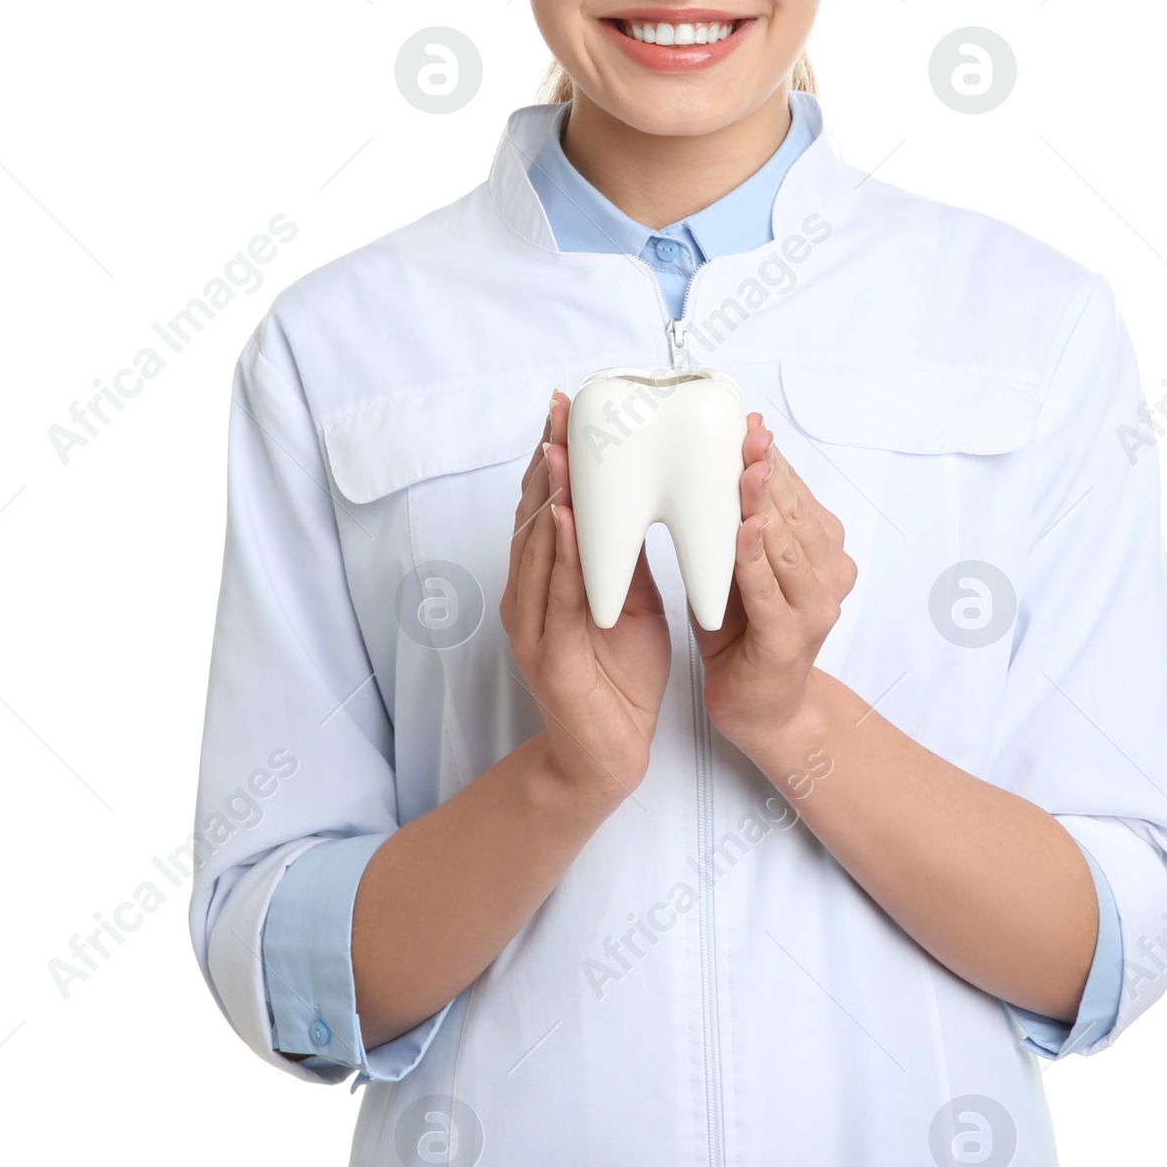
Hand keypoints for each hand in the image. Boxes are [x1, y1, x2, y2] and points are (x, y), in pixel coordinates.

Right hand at [499, 390, 671, 811]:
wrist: (607, 758)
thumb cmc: (619, 677)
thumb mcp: (628, 601)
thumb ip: (622, 554)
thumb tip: (638, 496)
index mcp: (546, 579)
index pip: (547, 504)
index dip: (554, 455)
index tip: (566, 409)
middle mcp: (529, 595)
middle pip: (533, 516)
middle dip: (547, 461)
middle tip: (559, 411)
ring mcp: (533, 625)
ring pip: (537, 549)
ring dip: (549, 496)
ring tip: (559, 449)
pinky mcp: (549, 656)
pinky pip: (556, 597)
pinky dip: (559, 555)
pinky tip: (565, 519)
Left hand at [693, 414, 857, 752]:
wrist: (765, 709)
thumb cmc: (746, 631)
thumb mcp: (741, 565)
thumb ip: (738, 520)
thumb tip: (718, 463)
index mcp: (821, 548)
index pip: (795, 491)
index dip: (771, 456)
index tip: (748, 421)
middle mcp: (829, 571)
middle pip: (793, 509)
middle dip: (766, 469)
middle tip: (746, 431)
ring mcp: (815, 604)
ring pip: (786, 542)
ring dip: (763, 503)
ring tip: (745, 468)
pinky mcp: (790, 636)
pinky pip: (769, 588)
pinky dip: (755, 557)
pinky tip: (744, 530)